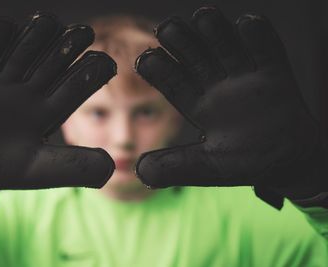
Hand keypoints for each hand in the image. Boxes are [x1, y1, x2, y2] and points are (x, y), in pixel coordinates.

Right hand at [0, 12, 115, 222]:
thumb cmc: (7, 170)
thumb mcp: (42, 170)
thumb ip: (75, 167)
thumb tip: (110, 168)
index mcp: (50, 112)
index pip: (75, 88)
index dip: (90, 75)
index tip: (106, 62)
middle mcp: (31, 93)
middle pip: (53, 63)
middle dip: (68, 47)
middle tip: (85, 33)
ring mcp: (5, 84)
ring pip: (24, 52)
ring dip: (37, 36)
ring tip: (49, 22)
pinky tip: (6, 25)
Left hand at [135, 7, 326, 207]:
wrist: (287, 163)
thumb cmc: (245, 163)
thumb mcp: (208, 168)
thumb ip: (176, 167)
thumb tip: (140, 171)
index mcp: (198, 106)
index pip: (175, 84)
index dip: (160, 71)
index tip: (144, 60)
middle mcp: (218, 88)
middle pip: (196, 60)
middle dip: (182, 44)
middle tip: (167, 29)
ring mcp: (245, 78)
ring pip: (226, 49)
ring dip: (215, 34)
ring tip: (202, 17)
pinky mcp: (275, 75)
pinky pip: (267, 52)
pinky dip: (259, 38)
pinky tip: (247, 24)